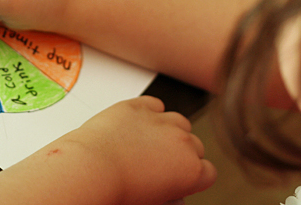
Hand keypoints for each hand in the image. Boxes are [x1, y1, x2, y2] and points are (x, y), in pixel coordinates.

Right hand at [0, 96, 214, 204]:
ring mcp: (177, 139)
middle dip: (170, 145)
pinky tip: (176, 186)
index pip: (157, 110)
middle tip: (153, 166)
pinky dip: (196, 178)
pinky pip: (206, 171)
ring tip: (161, 177)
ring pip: (194, 147)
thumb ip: (118, 130)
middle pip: (179, 127)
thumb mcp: (99, 132)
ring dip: (183, 158)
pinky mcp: (189, 165)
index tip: (146, 145)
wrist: (92, 168)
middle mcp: (160, 118)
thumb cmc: (84, 156)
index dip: (155, 130)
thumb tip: (128, 140)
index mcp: (135, 107)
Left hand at [63, 96, 216, 203]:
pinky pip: (154, 105)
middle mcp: (182, 142)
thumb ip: (170, 189)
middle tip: (158, 163)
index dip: (192, 175)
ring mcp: (162, 121)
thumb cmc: (117, 189)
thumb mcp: (153, 200)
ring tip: (146, 143)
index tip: (179, 176)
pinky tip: (135, 125)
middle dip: (181, 152)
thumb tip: (166, 190)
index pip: (208, 171)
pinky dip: (148, 112)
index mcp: (192, 170)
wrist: (92, 169)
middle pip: (195, 144)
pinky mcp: (139, 106)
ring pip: (178, 122)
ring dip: (168, 130)